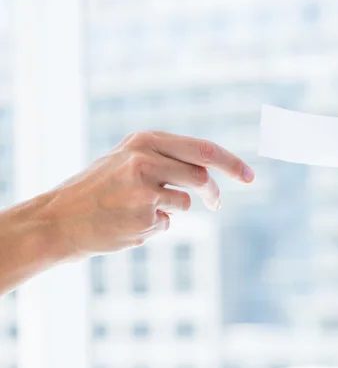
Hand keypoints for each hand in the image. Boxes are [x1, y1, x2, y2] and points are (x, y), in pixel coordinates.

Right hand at [38, 131, 253, 257]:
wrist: (57, 221)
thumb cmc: (94, 190)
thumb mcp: (125, 160)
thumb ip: (165, 159)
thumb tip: (209, 170)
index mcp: (144, 141)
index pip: (202, 149)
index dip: (231, 163)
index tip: (250, 176)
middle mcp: (146, 159)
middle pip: (202, 176)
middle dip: (213, 193)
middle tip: (217, 204)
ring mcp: (145, 189)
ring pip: (184, 201)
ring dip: (171, 209)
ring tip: (137, 210)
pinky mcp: (144, 216)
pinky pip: (166, 223)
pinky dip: (154, 226)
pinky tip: (125, 224)